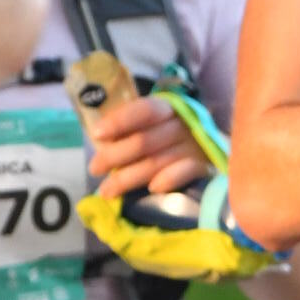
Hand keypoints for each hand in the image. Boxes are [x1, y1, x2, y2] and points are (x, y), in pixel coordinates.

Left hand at [90, 94, 209, 198]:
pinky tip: (153, 188)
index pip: (144, 110)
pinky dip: (170, 179)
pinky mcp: (205, 166)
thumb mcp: (147, 126)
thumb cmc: (164, 136)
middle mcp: (182, 124)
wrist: (201, 148)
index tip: (97, 134)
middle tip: (95, 169)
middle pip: (144, 140)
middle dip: (115, 156)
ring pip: (157, 160)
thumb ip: (127, 129)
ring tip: (107, 191)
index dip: (120, 121)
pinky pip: (187, 171)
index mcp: (166, 108)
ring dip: (129, 178)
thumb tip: (101, 142)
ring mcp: (195, 145)